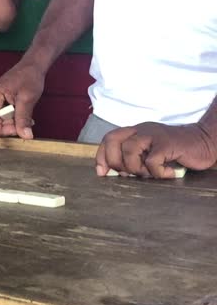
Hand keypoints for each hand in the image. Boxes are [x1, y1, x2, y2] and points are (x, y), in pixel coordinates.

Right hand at [0, 62, 44, 150]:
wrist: (33, 66)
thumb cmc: (29, 77)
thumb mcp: (28, 98)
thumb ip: (23, 117)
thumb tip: (25, 136)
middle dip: (5, 129)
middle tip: (22, 128)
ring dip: (11, 126)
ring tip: (27, 121)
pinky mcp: (0, 105)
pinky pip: (3, 119)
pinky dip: (13, 122)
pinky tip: (24, 119)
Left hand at [96, 122, 216, 178]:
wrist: (204, 142)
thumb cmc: (175, 152)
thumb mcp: (149, 153)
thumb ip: (133, 159)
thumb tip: (114, 173)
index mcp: (135, 132)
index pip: (109, 138)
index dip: (101, 156)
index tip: (102, 173)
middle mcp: (141, 130)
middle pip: (113, 141)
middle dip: (115, 162)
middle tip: (128, 174)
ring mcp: (154, 135)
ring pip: (129, 150)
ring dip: (135, 168)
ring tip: (149, 174)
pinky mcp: (168, 144)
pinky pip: (152, 160)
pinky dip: (157, 172)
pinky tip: (168, 173)